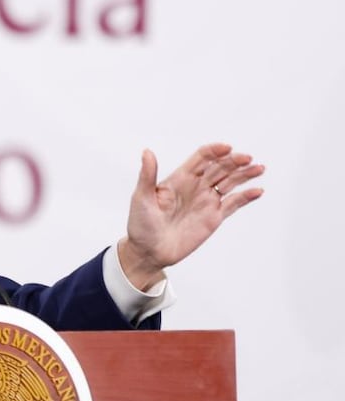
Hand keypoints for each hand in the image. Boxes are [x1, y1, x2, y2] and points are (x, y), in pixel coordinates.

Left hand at [119, 143, 263, 289]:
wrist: (148, 252)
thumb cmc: (140, 225)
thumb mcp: (141, 198)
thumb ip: (147, 175)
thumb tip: (147, 152)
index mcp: (179, 178)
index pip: (201, 158)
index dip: (214, 151)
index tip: (227, 148)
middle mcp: (195, 187)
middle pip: (219, 168)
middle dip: (233, 161)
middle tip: (246, 159)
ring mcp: (206, 201)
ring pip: (230, 182)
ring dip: (245, 174)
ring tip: (259, 168)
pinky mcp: (214, 217)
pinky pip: (233, 204)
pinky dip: (246, 197)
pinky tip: (257, 191)